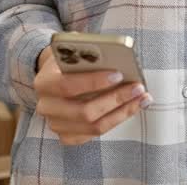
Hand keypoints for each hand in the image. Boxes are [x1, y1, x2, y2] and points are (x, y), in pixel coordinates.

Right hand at [34, 46, 151, 145]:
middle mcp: (46, 107)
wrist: (54, 75)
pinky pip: (95, 134)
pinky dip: (117, 120)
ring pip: (94, 126)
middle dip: (115, 99)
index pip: (67, 85)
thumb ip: (87, 54)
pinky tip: (132, 107)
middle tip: (138, 87)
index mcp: (44, 82)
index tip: (119, 74)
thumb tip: (116, 57)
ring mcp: (56, 124)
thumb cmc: (69, 60)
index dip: (94, 82)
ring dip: (122, 112)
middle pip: (84, 112)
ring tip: (142, 98)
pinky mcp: (67, 136)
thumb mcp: (73, 50)